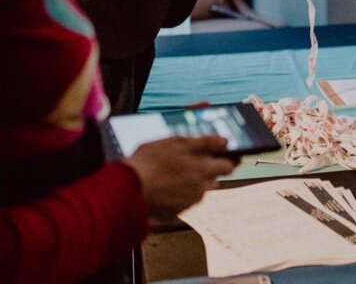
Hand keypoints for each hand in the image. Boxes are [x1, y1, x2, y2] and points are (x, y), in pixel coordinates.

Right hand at [123, 134, 237, 218]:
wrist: (126, 189)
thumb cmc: (151, 162)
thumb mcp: (178, 143)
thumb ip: (205, 142)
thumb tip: (225, 141)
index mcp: (205, 173)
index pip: (229, 166)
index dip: (225, 158)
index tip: (219, 153)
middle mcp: (201, 191)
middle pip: (212, 178)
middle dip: (205, 169)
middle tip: (189, 159)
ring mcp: (187, 204)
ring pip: (197, 189)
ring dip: (190, 181)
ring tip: (171, 171)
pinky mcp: (174, 213)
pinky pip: (182, 200)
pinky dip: (177, 193)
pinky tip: (163, 184)